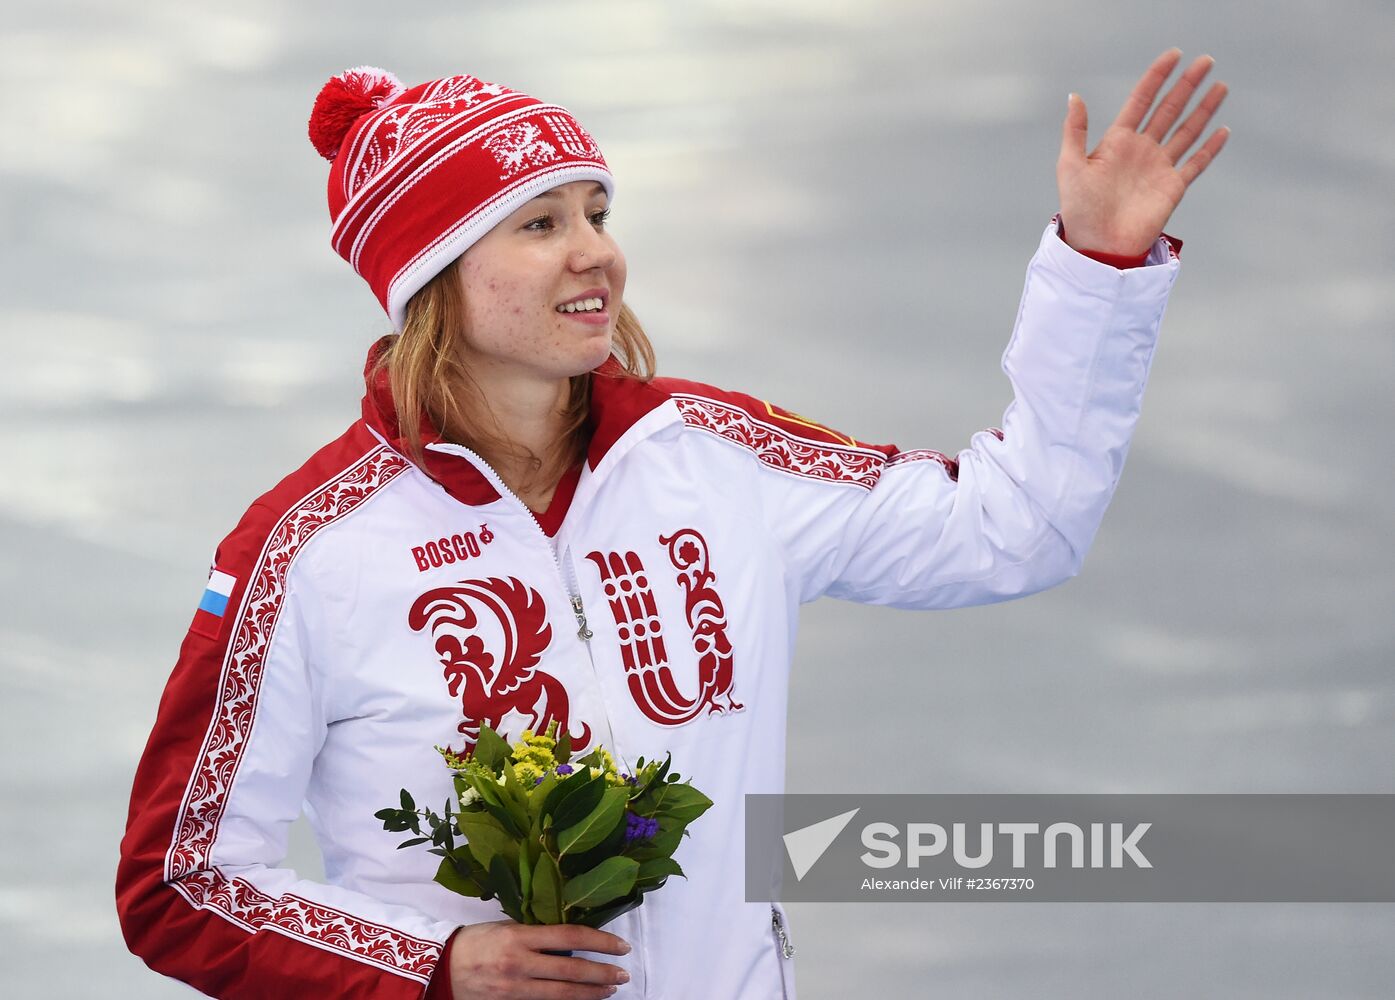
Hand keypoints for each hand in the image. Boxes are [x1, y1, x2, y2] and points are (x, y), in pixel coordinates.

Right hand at [448, 920, 631, 999]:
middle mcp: (519, 963)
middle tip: (623, 975)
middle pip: (571, 971)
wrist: (439, 969)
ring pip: (562, 994)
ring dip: (590, 993)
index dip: (600, 942)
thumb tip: (571, 940)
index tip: (621, 946)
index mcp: (520, 936)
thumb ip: (537, 933)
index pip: (570, 937)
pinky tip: (582, 998)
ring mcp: (515, 988)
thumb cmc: (475, 941)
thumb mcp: (506, 927)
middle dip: (602, 974)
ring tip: (610, 990)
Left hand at [1057, 48, 1229, 255]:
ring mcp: (1159, 168)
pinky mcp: (1172, 188)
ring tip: (1220, 86)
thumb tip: (1074, 96)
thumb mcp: (1070, 165)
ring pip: (1187, 131)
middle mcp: (1141, 150)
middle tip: (1206, 61)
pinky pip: (1196, 163)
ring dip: (1203, 109)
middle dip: (1187, 85)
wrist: (1099, 245)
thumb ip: (1075, 130)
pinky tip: (1222, 130)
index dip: (1157, 77)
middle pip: (1169, 109)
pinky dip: (1210, 148)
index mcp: (1117, 141)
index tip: (1173, 55)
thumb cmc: (1080, 209)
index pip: (1142, 100)